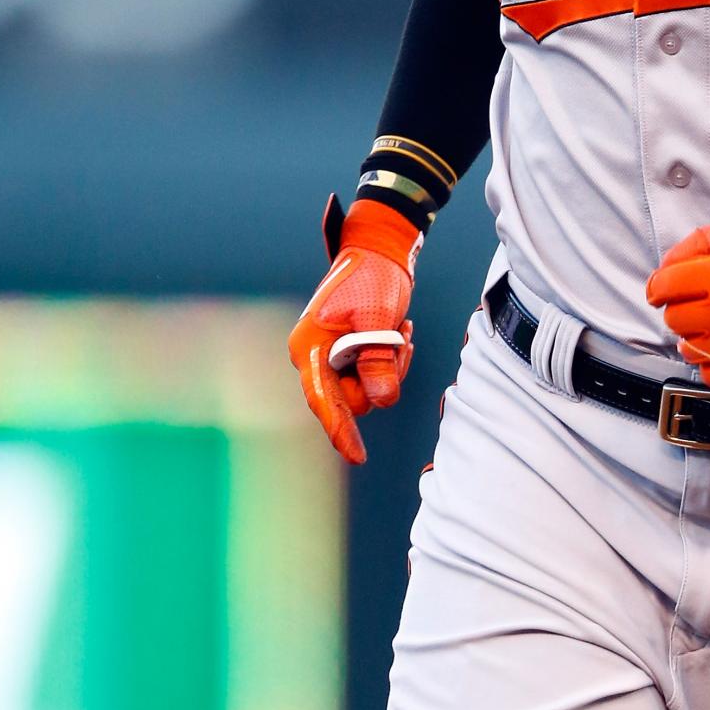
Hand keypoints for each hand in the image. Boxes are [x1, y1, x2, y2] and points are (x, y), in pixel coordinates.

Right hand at [288, 197, 421, 463]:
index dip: (340, 429)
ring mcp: (331, 359)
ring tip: (400, 331)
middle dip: (383, 376)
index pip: (323, 399)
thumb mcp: (378, 317)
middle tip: (400, 340)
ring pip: (368, 390)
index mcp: (309, 347)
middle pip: (352, 399)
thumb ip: (378, 358)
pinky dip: (392, 361)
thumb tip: (382, 400)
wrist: (378, 253)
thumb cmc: (373, 277)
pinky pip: (374, 378)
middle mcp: (314, 357)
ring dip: (392, 366)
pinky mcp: (349, 358)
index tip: (357, 457)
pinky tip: (398, 332)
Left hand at [645, 221, 709, 389]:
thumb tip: (668, 263)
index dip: (660, 286)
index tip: (664, 290)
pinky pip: (707, 374)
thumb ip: (702, 242)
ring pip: (687, 348)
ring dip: (696, 336)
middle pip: (674, 318)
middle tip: (701, 305)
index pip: (664, 285)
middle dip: (683, 309)